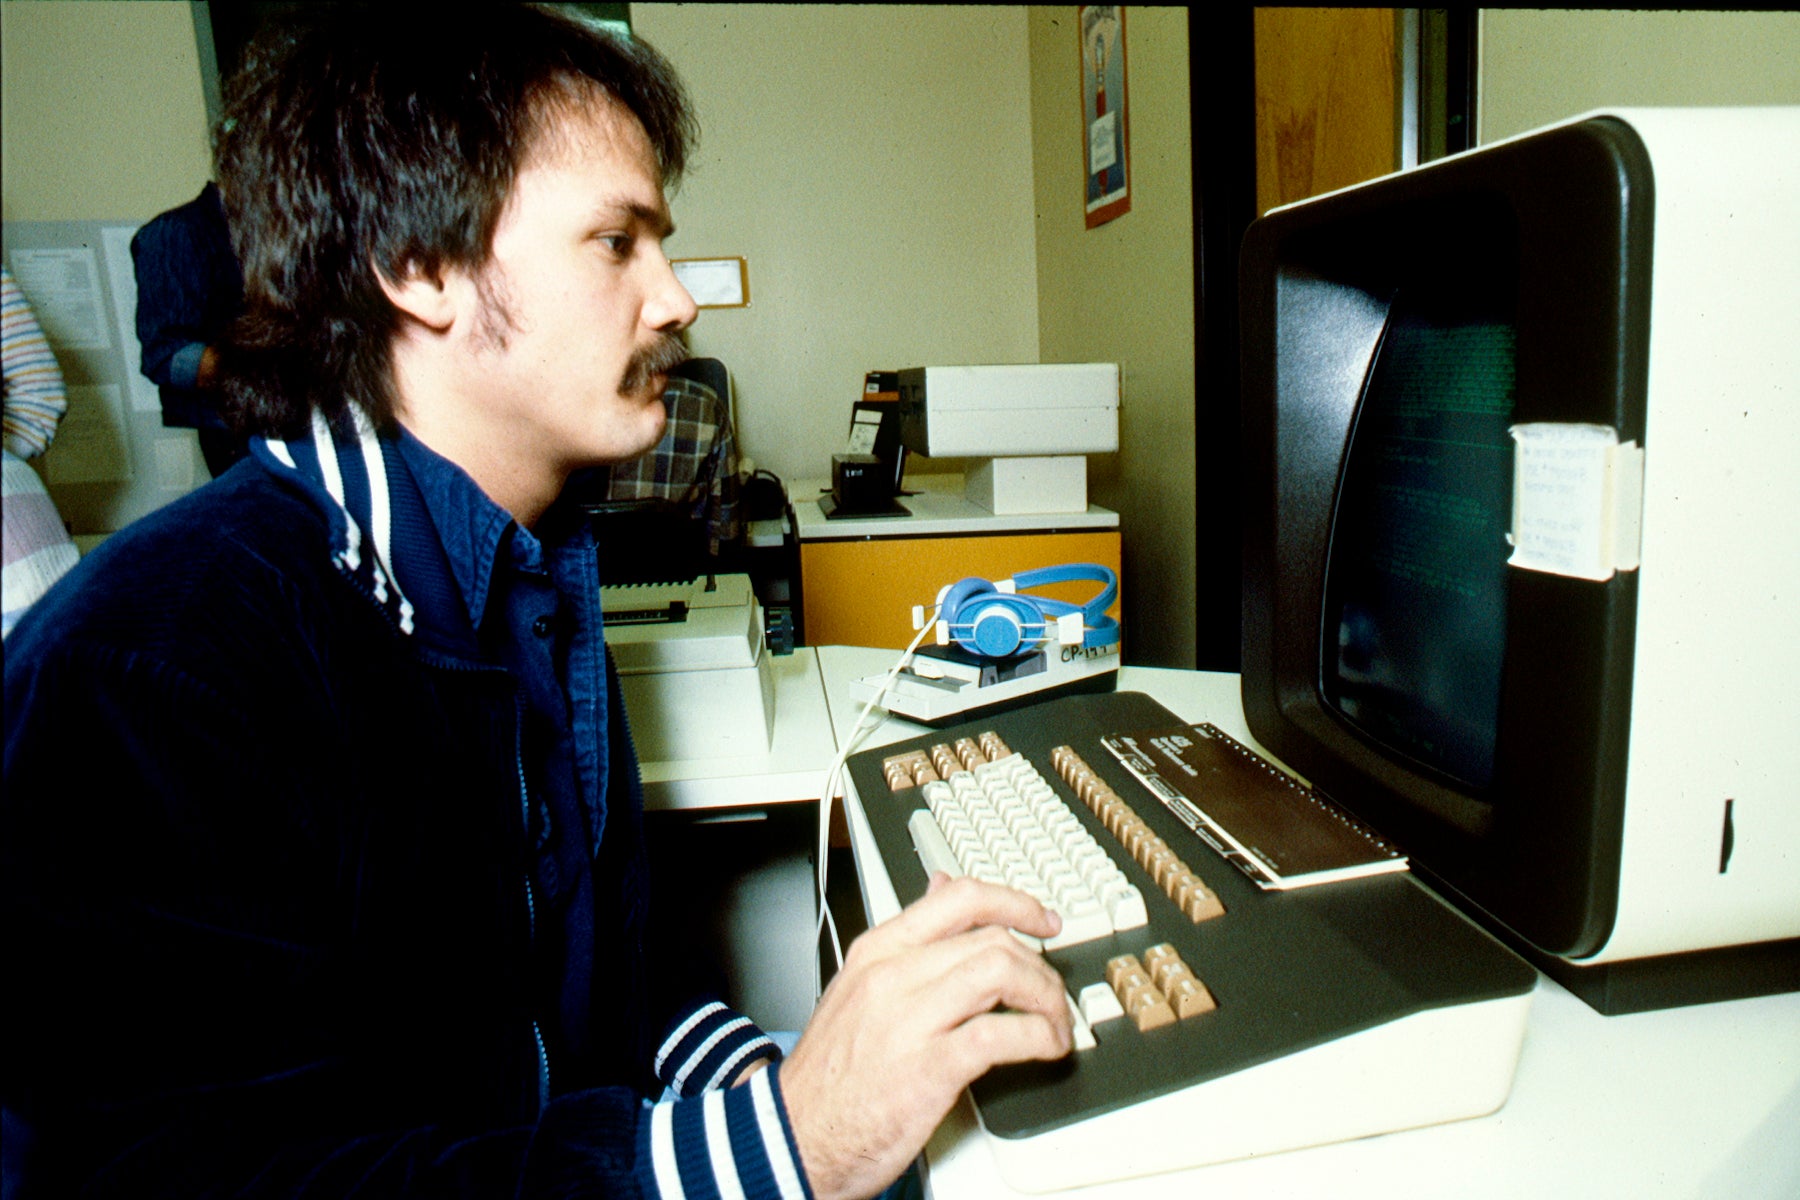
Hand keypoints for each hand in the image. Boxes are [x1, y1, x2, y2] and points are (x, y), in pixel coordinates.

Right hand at [777, 874, 1071, 1199]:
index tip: (1044, 921)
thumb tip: (939, 889)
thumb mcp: (859, 987)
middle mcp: (893, 975)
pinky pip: (1000, 1034)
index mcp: (878, 950)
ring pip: (1002, 973)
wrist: (794, 1136)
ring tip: (1055, 1024)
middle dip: (1040, 967)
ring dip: (1047, 998)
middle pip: (993, 939)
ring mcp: (909, 1019)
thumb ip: (907, 941)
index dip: (1016, 903)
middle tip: (1053, 995)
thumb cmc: (829, 1073)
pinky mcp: (927, 1068)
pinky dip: (1038, 1037)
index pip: (960, 897)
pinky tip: (1045, 1049)